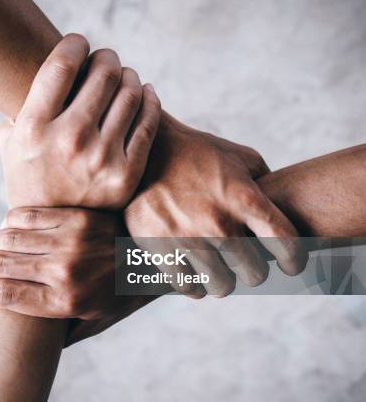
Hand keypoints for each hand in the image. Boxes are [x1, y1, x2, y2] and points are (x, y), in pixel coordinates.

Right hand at [0, 34, 160, 208]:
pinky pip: (148, 122)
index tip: (79, 44)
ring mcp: (100, 158)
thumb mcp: (11, 148)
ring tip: (123, 78)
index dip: (75, 44)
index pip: (62, 64)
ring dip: (129, 76)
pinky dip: (150, 99)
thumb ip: (17, 112)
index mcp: (33, 128)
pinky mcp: (126, 174)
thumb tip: (26, 81)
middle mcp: (68, 139)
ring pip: (130, 93)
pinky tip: (145, 93)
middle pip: (103, 73)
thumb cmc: (30, 183)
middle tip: (106, 61)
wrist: (52, 235)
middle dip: (106, 59)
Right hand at [0, 207, 152, 345]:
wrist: (155, 258)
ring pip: (9, 237)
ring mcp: (70, 242)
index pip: (4, 295)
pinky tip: (13, 227)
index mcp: (64, 303)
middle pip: (0, 265)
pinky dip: (12, 221)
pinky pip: (27, 215)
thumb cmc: (121, 294)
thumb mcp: (96, 322)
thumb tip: (34, 343)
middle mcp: (64, 272)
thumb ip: (63, 333)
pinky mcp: (77, 218)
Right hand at [124, 110, 307, 296]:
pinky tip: (193, 271)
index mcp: (243, 197)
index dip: (294, 260)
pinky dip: (194, 284)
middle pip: (254, 274)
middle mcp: (217, 221)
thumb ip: (266, 186)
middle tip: (244, 263)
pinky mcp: (157, 247)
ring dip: (222, 280)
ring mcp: (186, 237)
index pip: (286, 245)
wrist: (143, 149)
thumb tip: (285, 216)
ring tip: (217, 269)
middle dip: (252, 270)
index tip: (290, 264)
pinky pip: (188, 287)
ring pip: (221, 287)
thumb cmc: (196, 153)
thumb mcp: (239, 157)